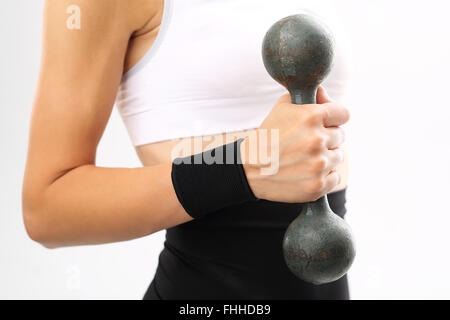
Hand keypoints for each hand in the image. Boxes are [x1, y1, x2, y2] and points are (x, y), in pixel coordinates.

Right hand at [241, 87, 349, 202]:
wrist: (249, 170)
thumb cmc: (267, 137)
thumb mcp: (282, 108)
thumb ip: (308, 96)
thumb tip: (326, 94)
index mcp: (311, 116)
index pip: (343, 114)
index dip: (334, 118)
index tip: (326, 123)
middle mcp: (318, 140)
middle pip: (340, 136)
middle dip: (326, 138)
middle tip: (306, 144)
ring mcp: (319, 165)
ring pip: (337, 157)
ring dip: (325, 157)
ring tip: (304, 159)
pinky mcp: (318, 185)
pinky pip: (334, 177)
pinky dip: (323, 176)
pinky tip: (306, 172)